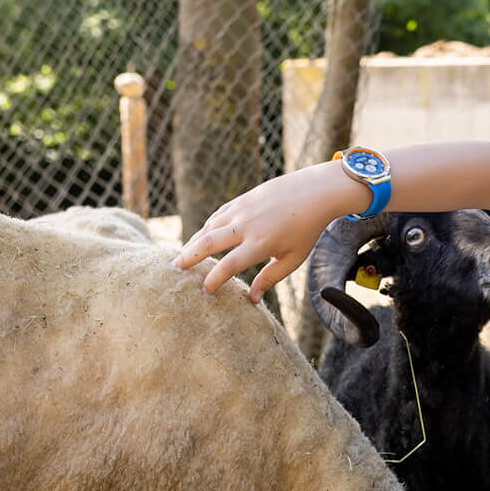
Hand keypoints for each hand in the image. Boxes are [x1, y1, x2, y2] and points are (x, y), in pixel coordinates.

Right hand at [171, 163, 359, 303]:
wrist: (315, 191)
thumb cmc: (307, 229)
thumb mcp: (293, 258)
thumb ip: (270, 278)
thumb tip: (251, 299)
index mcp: (261, 243)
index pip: (229, 265)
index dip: (214, 279)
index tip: (204, 291)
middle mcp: (247, 225)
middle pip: (209, 242)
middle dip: (189, 257)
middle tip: (174, 269)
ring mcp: (242, 210)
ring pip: (209, 227)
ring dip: (193, 242)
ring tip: (181, 257)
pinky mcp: (241, 200)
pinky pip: (217, 216)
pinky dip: (206, 228)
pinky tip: (199, 238)